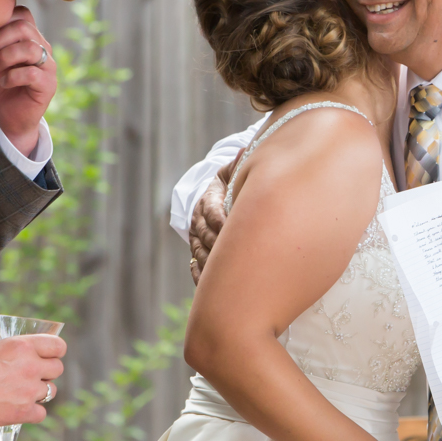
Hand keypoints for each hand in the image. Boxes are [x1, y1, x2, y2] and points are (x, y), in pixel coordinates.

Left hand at [0, 7, 57, 156]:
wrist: (5, 115)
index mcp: (29, 37)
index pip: (22, 14)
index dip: (1, 21)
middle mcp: (42, 47)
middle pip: (24, 27)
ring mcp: (48, 65)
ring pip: (30, 48)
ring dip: (5, 58)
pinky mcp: (48, 84)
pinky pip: (31, 73)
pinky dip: (11, 77)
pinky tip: (4, 83)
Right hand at [0, 329, 66, 427]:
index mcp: (23, 347)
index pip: (58, 345)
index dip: (55, 350)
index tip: (49, 354)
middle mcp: (31, 367)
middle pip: (58, 368)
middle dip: (48, 371)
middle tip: (35, 374)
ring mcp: (29, 391)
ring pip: (52, 391)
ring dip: (41, 392)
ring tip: (26, 392)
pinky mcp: (24, 412)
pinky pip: (41, 413)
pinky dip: (33, 413)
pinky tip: (22, 409)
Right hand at [189, 152, 241, 284]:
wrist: (217, 196)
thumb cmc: (233, 183)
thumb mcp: (235, 172)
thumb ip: (240, 164)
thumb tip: (245, 151)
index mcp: (208, 199)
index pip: (212, 212)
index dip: (222, 222)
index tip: (235, 230)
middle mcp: (198, 220)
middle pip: (206, 236)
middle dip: (221, 248)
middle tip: (239, 259)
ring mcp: (196, 238)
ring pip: (200, 254)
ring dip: (214, 266)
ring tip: (230, 277)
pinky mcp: (197, 252)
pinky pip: (196, 268)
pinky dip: (204, 279)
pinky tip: (214, 289)